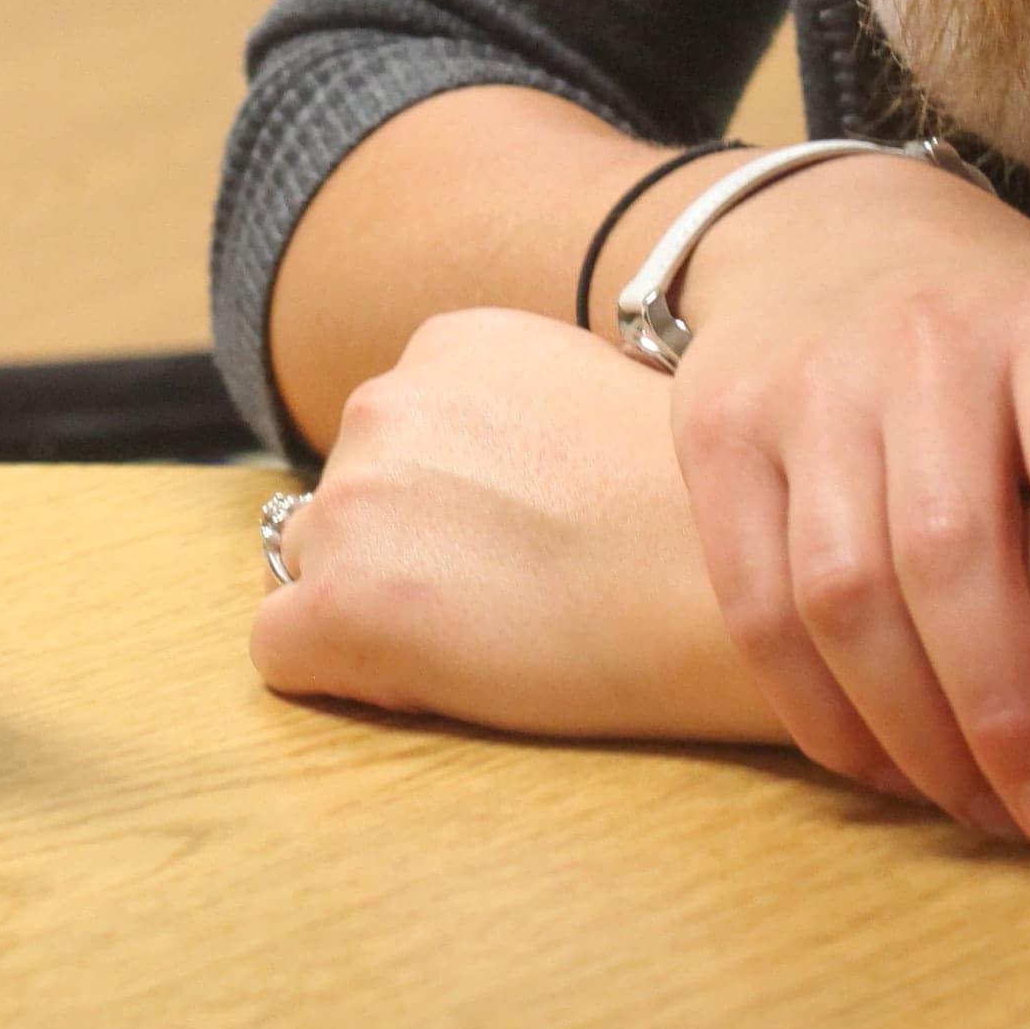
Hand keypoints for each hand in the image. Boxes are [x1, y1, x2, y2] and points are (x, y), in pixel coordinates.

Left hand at [250, 304, 776, 740]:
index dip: (445, 509)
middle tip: (511, 603)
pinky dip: (339, 676)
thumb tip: (479, 482)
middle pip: (348, 500)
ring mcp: (355, 501)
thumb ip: (511, 421)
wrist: (747, 596)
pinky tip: (434, 684)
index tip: (523, 542)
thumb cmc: (708, 520)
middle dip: (402, 554)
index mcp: (444, 343)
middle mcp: (381, 402)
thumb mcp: (594, 404)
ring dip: (374, 609)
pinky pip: (282, 651)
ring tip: (489, 643)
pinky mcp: (344, 605)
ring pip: (314, 570)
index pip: (392, 438)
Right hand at [630, 148, 1029, 850]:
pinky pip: (753, 599)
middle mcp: (921, 345)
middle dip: (1005, 709)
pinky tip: (876, 766)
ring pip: (840, 589)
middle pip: (947, 548)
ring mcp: (806, 387)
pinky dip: (812, 706)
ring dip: (909, 732)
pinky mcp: (717, 431)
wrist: (829, 227)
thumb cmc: (1016, 341)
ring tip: (976, 809)